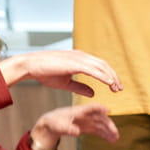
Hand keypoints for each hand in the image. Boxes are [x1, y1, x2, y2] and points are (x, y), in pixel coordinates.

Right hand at [0, 50, 122, 95]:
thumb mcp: (66, 83)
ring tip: (116, 88)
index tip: (115, 86)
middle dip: (113, 77)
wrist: (30, 65)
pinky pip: (93, 70)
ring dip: (110, 77)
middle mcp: (81, 56)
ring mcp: (78, 58)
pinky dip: (102, 76)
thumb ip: (80, 87)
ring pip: (101, 67)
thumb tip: (93, 93)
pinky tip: (109, 83)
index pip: (99, 66)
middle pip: (104, 65)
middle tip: (120, 88)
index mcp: (80, 59)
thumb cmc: (45, 73)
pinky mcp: (74, 63)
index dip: (109, 76)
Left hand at [30, 103, 118, 149]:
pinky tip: (111, 140)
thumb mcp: (59, 126)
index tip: (109, 111)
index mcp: (80, 111)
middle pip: (101, 117)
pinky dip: (105, 135)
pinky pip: (99, 130)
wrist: (52, 124)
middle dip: (109, 125)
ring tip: (116, 139)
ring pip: (102, 125)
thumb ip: (68, 128)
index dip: (101, 108)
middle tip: (115, 133)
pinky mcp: (87, 127)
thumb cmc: (54, 122)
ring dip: (109, 131)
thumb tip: (77, 132)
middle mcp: (86, 115)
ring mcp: (88, 121)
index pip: (92, 107)